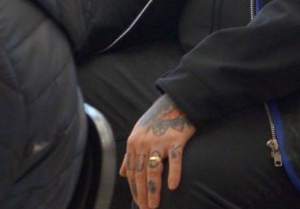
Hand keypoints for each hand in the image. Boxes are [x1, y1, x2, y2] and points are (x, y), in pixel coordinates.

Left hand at [119, 94, 195, 208]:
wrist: (177, 100)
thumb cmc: (158, 118)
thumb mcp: (139, 133)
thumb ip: (131, 154)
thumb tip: (123, 174)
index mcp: (133, 143)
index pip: (132, 173)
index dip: (134, 190)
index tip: (138, 203)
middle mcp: (143, 143)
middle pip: (141, 174)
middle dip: (142, 195)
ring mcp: (159, 141)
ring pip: (153, 170)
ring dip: (153, 190)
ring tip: (154, 205)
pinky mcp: (176, 139)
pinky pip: (174, 159)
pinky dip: (173, 173)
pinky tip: (173, 186)